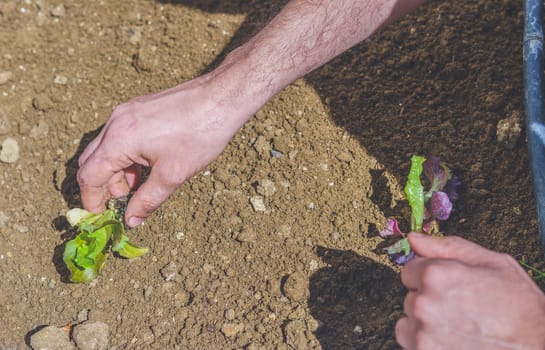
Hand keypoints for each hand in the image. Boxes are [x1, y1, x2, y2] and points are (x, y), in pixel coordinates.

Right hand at [77, 74, 251, 226]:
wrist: (220, 98)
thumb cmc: (200, 134)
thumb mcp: (172, 175)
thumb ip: (147, 200)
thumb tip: (131, 220)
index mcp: (119, 139)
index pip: (88, 176)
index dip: (91, 200)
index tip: (101, 216)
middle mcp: (116, 122)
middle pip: (92, 162)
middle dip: (104, 187)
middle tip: (124, 204)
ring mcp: (126, 112)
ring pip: (107, 149)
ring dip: (117, 172)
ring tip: (140, 188)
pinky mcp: (138, 108)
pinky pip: (120, 137)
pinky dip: (126, 156)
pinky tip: (147, 168)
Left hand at [396, 233, 544, 349]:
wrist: (539, 348)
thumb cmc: (521, 309)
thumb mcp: (492, 263)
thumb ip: (447, 247)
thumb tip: (414, 238)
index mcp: (436, 275)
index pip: (409, 270)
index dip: (430, 278)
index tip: (449, 287)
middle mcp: (424, 304)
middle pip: (410, 298)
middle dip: (430, 301)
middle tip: (461, 310)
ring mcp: (423, 334)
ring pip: (408, 323)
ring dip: (425, 325)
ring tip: (458, 328)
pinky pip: (411, 345)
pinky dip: (428, 345)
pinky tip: (454, 343)